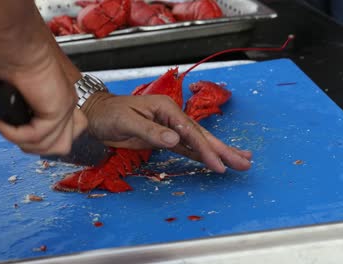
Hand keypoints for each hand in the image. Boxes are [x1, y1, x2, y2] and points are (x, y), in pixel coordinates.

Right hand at [0, 0, 87, 154]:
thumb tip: (13, 125)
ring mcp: (64, 109)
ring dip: (21, 141)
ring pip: (48, 146)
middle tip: (13, 132)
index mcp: (60, 100)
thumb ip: (21, 111)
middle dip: (34, 147)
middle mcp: (67, 105)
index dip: (44, 141)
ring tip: (5, 126)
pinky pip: (35, 136)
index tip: (24, 133)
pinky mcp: (57, 110)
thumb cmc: (13, 59)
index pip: (65, 135)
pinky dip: (15, 133)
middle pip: (60, 146)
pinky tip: (3, 122)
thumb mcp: (16, 91)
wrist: (17, 45)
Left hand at [81, 92, 251, 172]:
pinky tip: (214, 161)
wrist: (97, 115)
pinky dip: (201, 155)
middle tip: (246, 161)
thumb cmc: (109, 114)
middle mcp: (173, 118)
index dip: (206, 149)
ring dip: (218, 152)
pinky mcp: (164, 139)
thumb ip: (152, 131)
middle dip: (224, 150)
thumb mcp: (128, 121)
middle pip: (203, 136)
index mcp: (167, 109)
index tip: (219, 164)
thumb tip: (176, 140)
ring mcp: (170, 129)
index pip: (192, 133)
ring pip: (198, 143)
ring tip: (240, 160)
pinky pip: (187, 149)